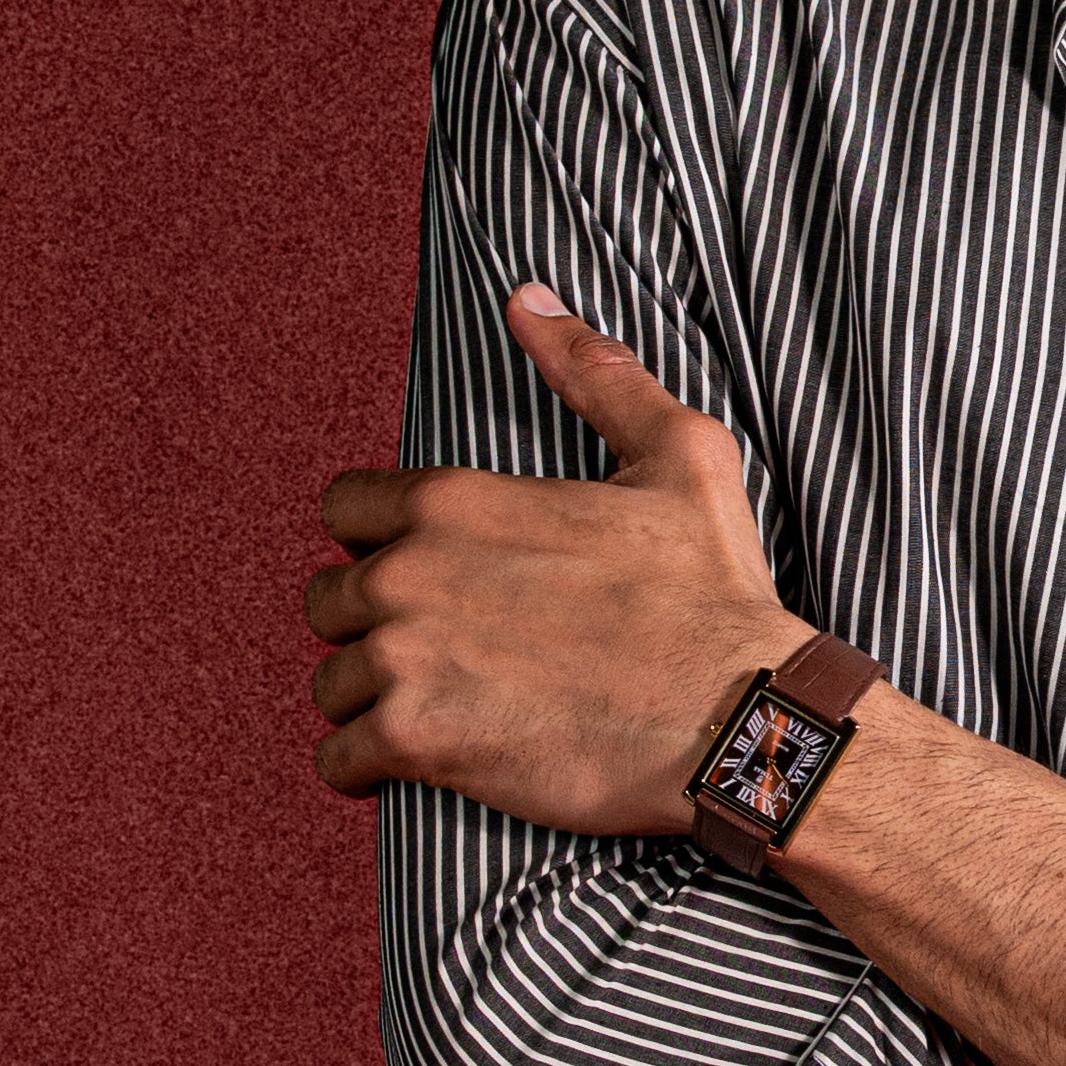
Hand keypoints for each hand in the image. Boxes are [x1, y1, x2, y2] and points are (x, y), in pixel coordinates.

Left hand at [305, 292, 783, 829]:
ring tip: (433, 710)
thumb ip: (593, 371)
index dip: (378, 541)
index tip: (424, 574)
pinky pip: (337, 759)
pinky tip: (411, 763)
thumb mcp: (677, 453)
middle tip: (437, 650)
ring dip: (369, 698)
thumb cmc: (713, 591)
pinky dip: (363, 768)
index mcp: (455, 501)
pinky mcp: (416, 742)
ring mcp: (405, 660)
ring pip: (330, 683)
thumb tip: (530, 297)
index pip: (344, 508)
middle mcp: (410, 573)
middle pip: (326, 599)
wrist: (738, 719)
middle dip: (369, 625)